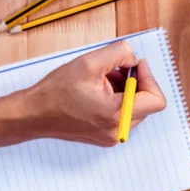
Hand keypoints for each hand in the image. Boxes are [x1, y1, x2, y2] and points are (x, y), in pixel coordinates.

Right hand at [24, 40, 165, 145]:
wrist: (33, 114)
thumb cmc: (57, 91)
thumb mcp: (90, 62)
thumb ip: (119, 54)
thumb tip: (134, 59)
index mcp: (116, 115)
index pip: (156, 100)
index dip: (149, 77)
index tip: (136, 64)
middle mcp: (117, 131)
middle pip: (146, 102)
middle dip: (134, 81)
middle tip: (113, 69)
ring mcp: (111, 137)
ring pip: (134, 107)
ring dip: (125, 89)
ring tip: (101, 79)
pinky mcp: (104, 136)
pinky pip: (122, 114)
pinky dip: (117, 98)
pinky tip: (97, 89)